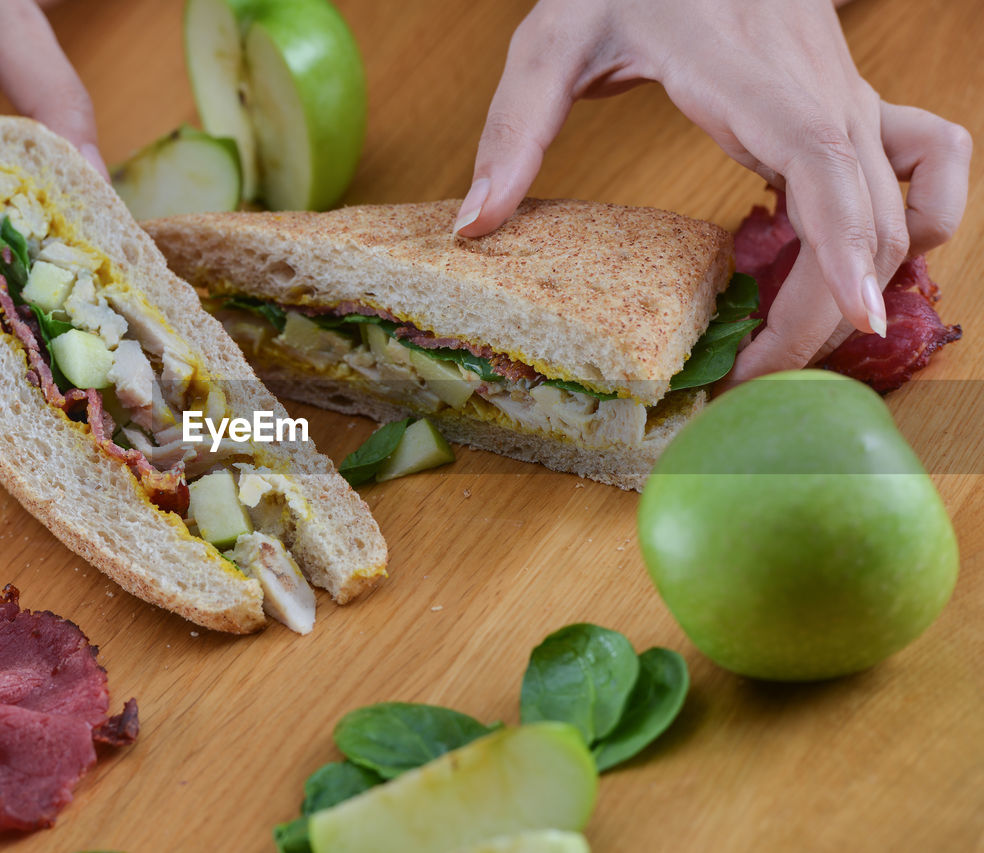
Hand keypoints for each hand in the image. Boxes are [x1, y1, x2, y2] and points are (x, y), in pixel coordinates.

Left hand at [454, 0, 971, 382]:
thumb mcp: (553, 39)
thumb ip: (514, 129)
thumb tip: (477, 225)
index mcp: (747, 73)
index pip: (825, 157)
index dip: (845, 243)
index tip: (854, 317)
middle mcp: (816, 88)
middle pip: (866, 212)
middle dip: (825, 309)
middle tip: (751, 379)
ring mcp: (845, 95)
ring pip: (898, 204)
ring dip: (862, 281)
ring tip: (786, 340)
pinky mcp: (850, 101)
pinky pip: (924, 163)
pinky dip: (909, 220)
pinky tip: (847, 259)